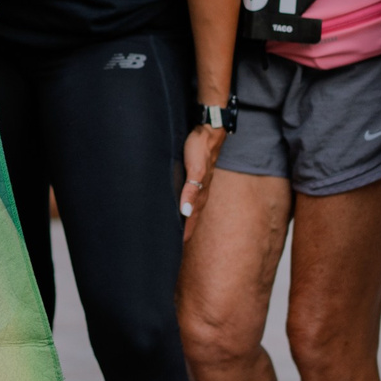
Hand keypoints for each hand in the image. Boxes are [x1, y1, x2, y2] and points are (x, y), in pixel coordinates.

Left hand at [178, 124, 225, 239]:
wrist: (208, 130)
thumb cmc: (200, 148)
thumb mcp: (195, 170)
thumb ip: (191, 191)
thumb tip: (186, 213)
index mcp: (199, 195)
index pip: (190, 221)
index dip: (183, 235)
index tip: (174, 250)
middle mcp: (199, 193)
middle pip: (190, 218)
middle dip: (183, 232)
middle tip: (172, 247)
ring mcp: (197, 186)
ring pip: (189, 209)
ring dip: (183, 222)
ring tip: (175, 233)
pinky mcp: (193, 178)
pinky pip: (187, 198)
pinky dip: (182, 208)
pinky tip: (179, 210)